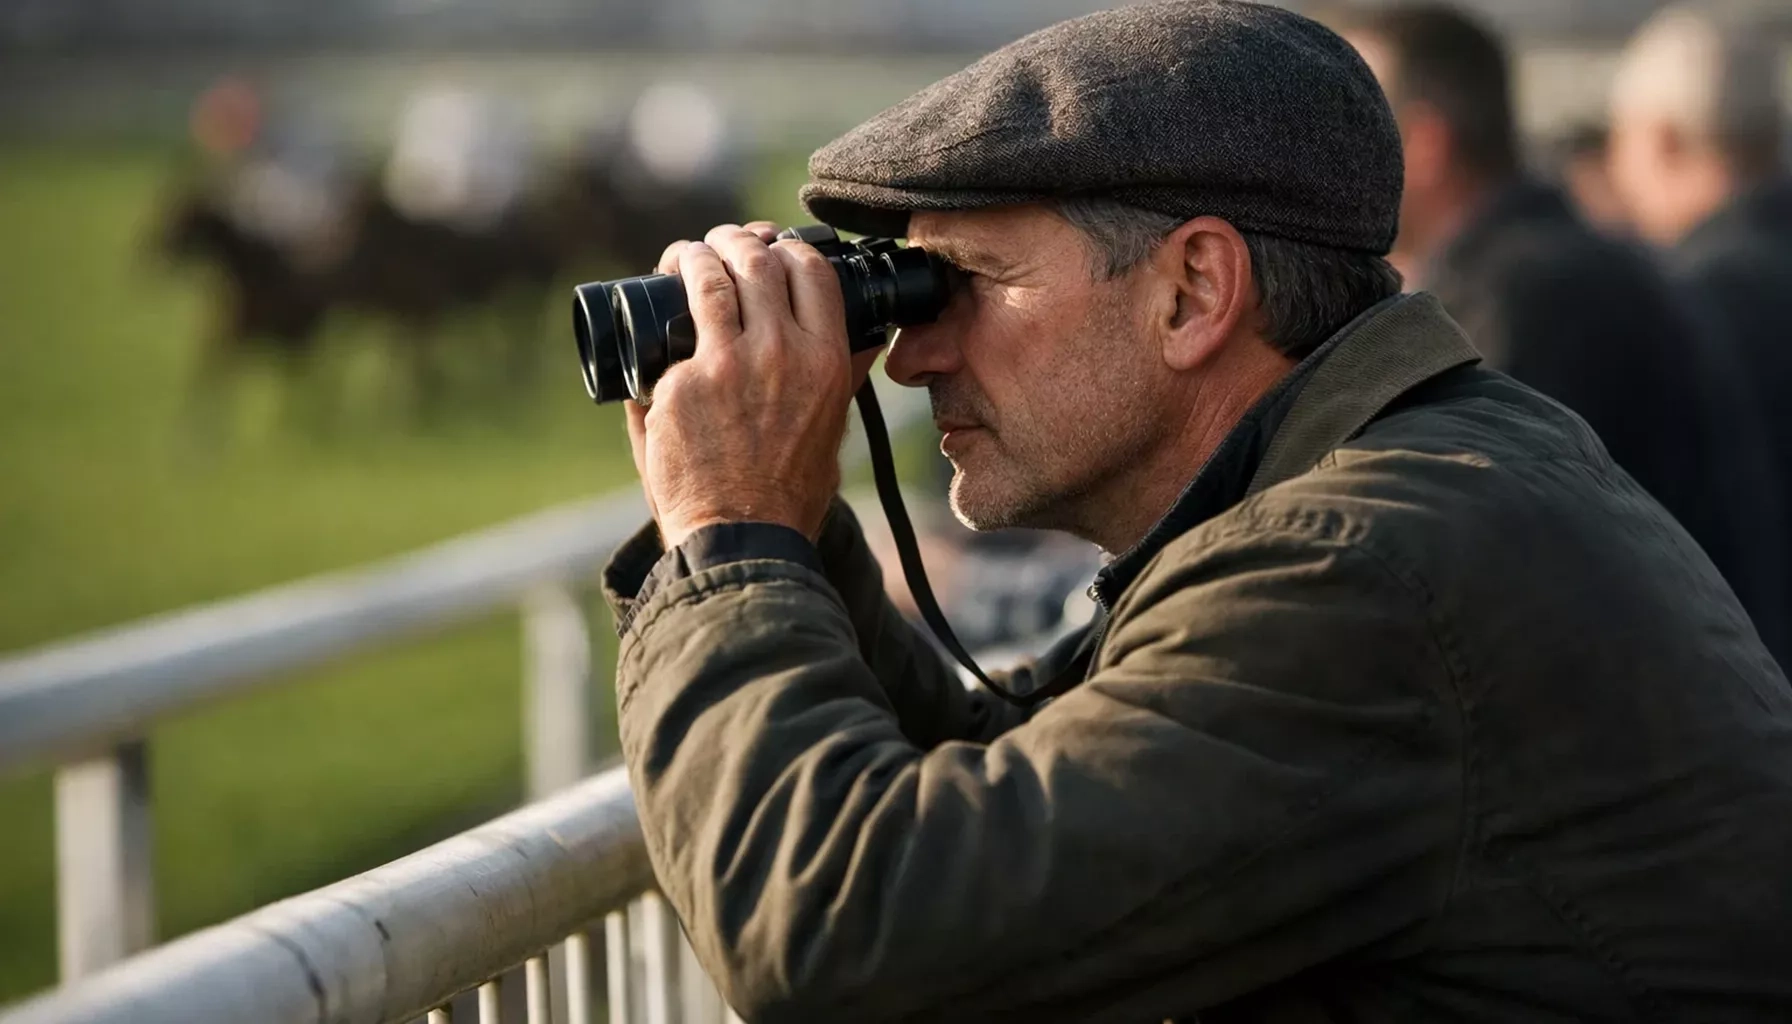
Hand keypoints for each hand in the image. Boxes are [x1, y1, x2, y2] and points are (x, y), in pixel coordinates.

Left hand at [623, 222, 878, 547]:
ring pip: (709, 278)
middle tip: (717, 244)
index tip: (771, 248)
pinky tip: (648, 315)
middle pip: (757, 262)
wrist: (741, 541)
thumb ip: (844, 380)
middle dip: (733, 240)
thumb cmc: (788, 496)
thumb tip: (865, 339)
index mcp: (826, 363)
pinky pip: (668, 334)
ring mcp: (728, 364)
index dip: (788, 249)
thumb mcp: (835, 432)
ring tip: (681, 257)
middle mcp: (782, 353)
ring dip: (692, 254)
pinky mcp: (681, 383)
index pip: (812, 273)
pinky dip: (658, 317)